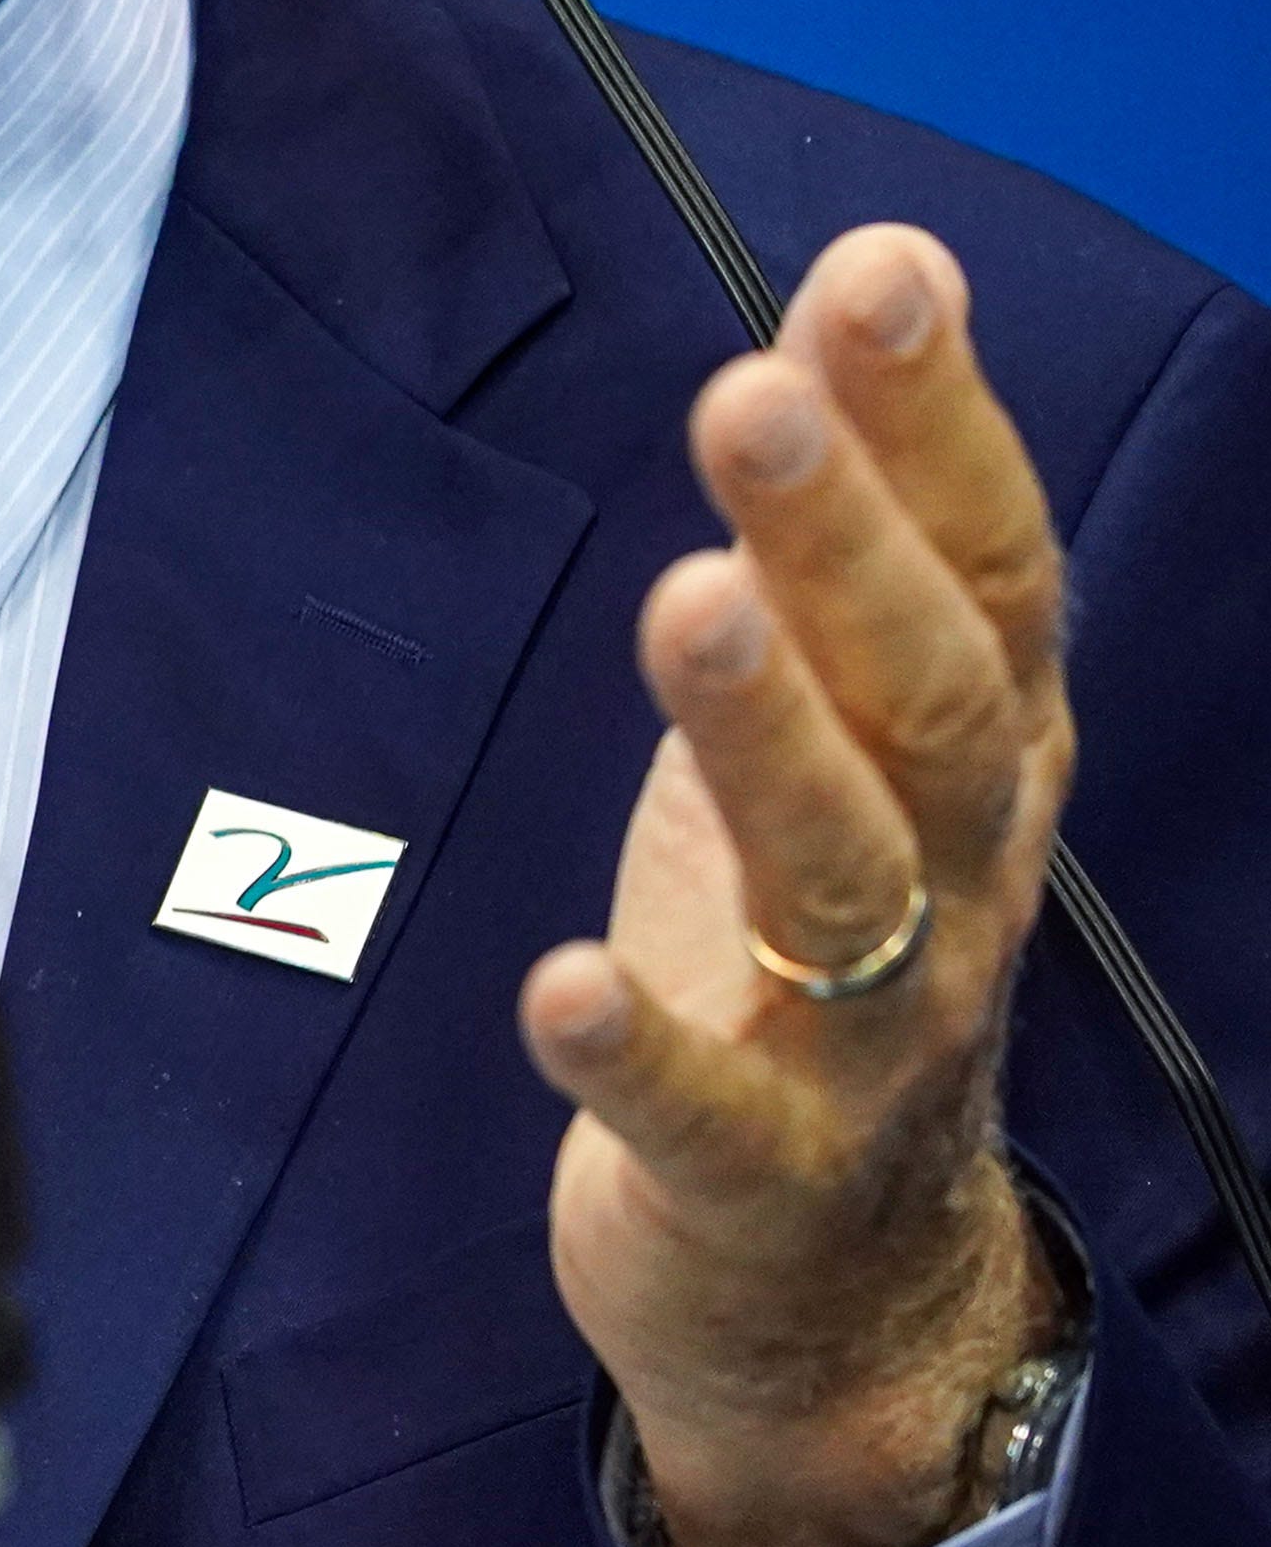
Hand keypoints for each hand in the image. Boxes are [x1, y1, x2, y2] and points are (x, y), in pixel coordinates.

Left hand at [522, 224, 1076, 1546]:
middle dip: (847, 543)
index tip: (875, 279)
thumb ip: (852, 513)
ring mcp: (867, 1037)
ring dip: (761, 738)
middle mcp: (957, 879)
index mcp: (979, 753)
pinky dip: (633, 1050)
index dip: (940, 426)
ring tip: (684, 599)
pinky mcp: (755, 1172)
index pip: (990, 569)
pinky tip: (555, 986)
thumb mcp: (842, 711)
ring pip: (841, 877)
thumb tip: (868, 273)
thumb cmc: (821, 932)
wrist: (839, 1274)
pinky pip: (707, 1111)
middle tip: (753, 397)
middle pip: (923, 698)